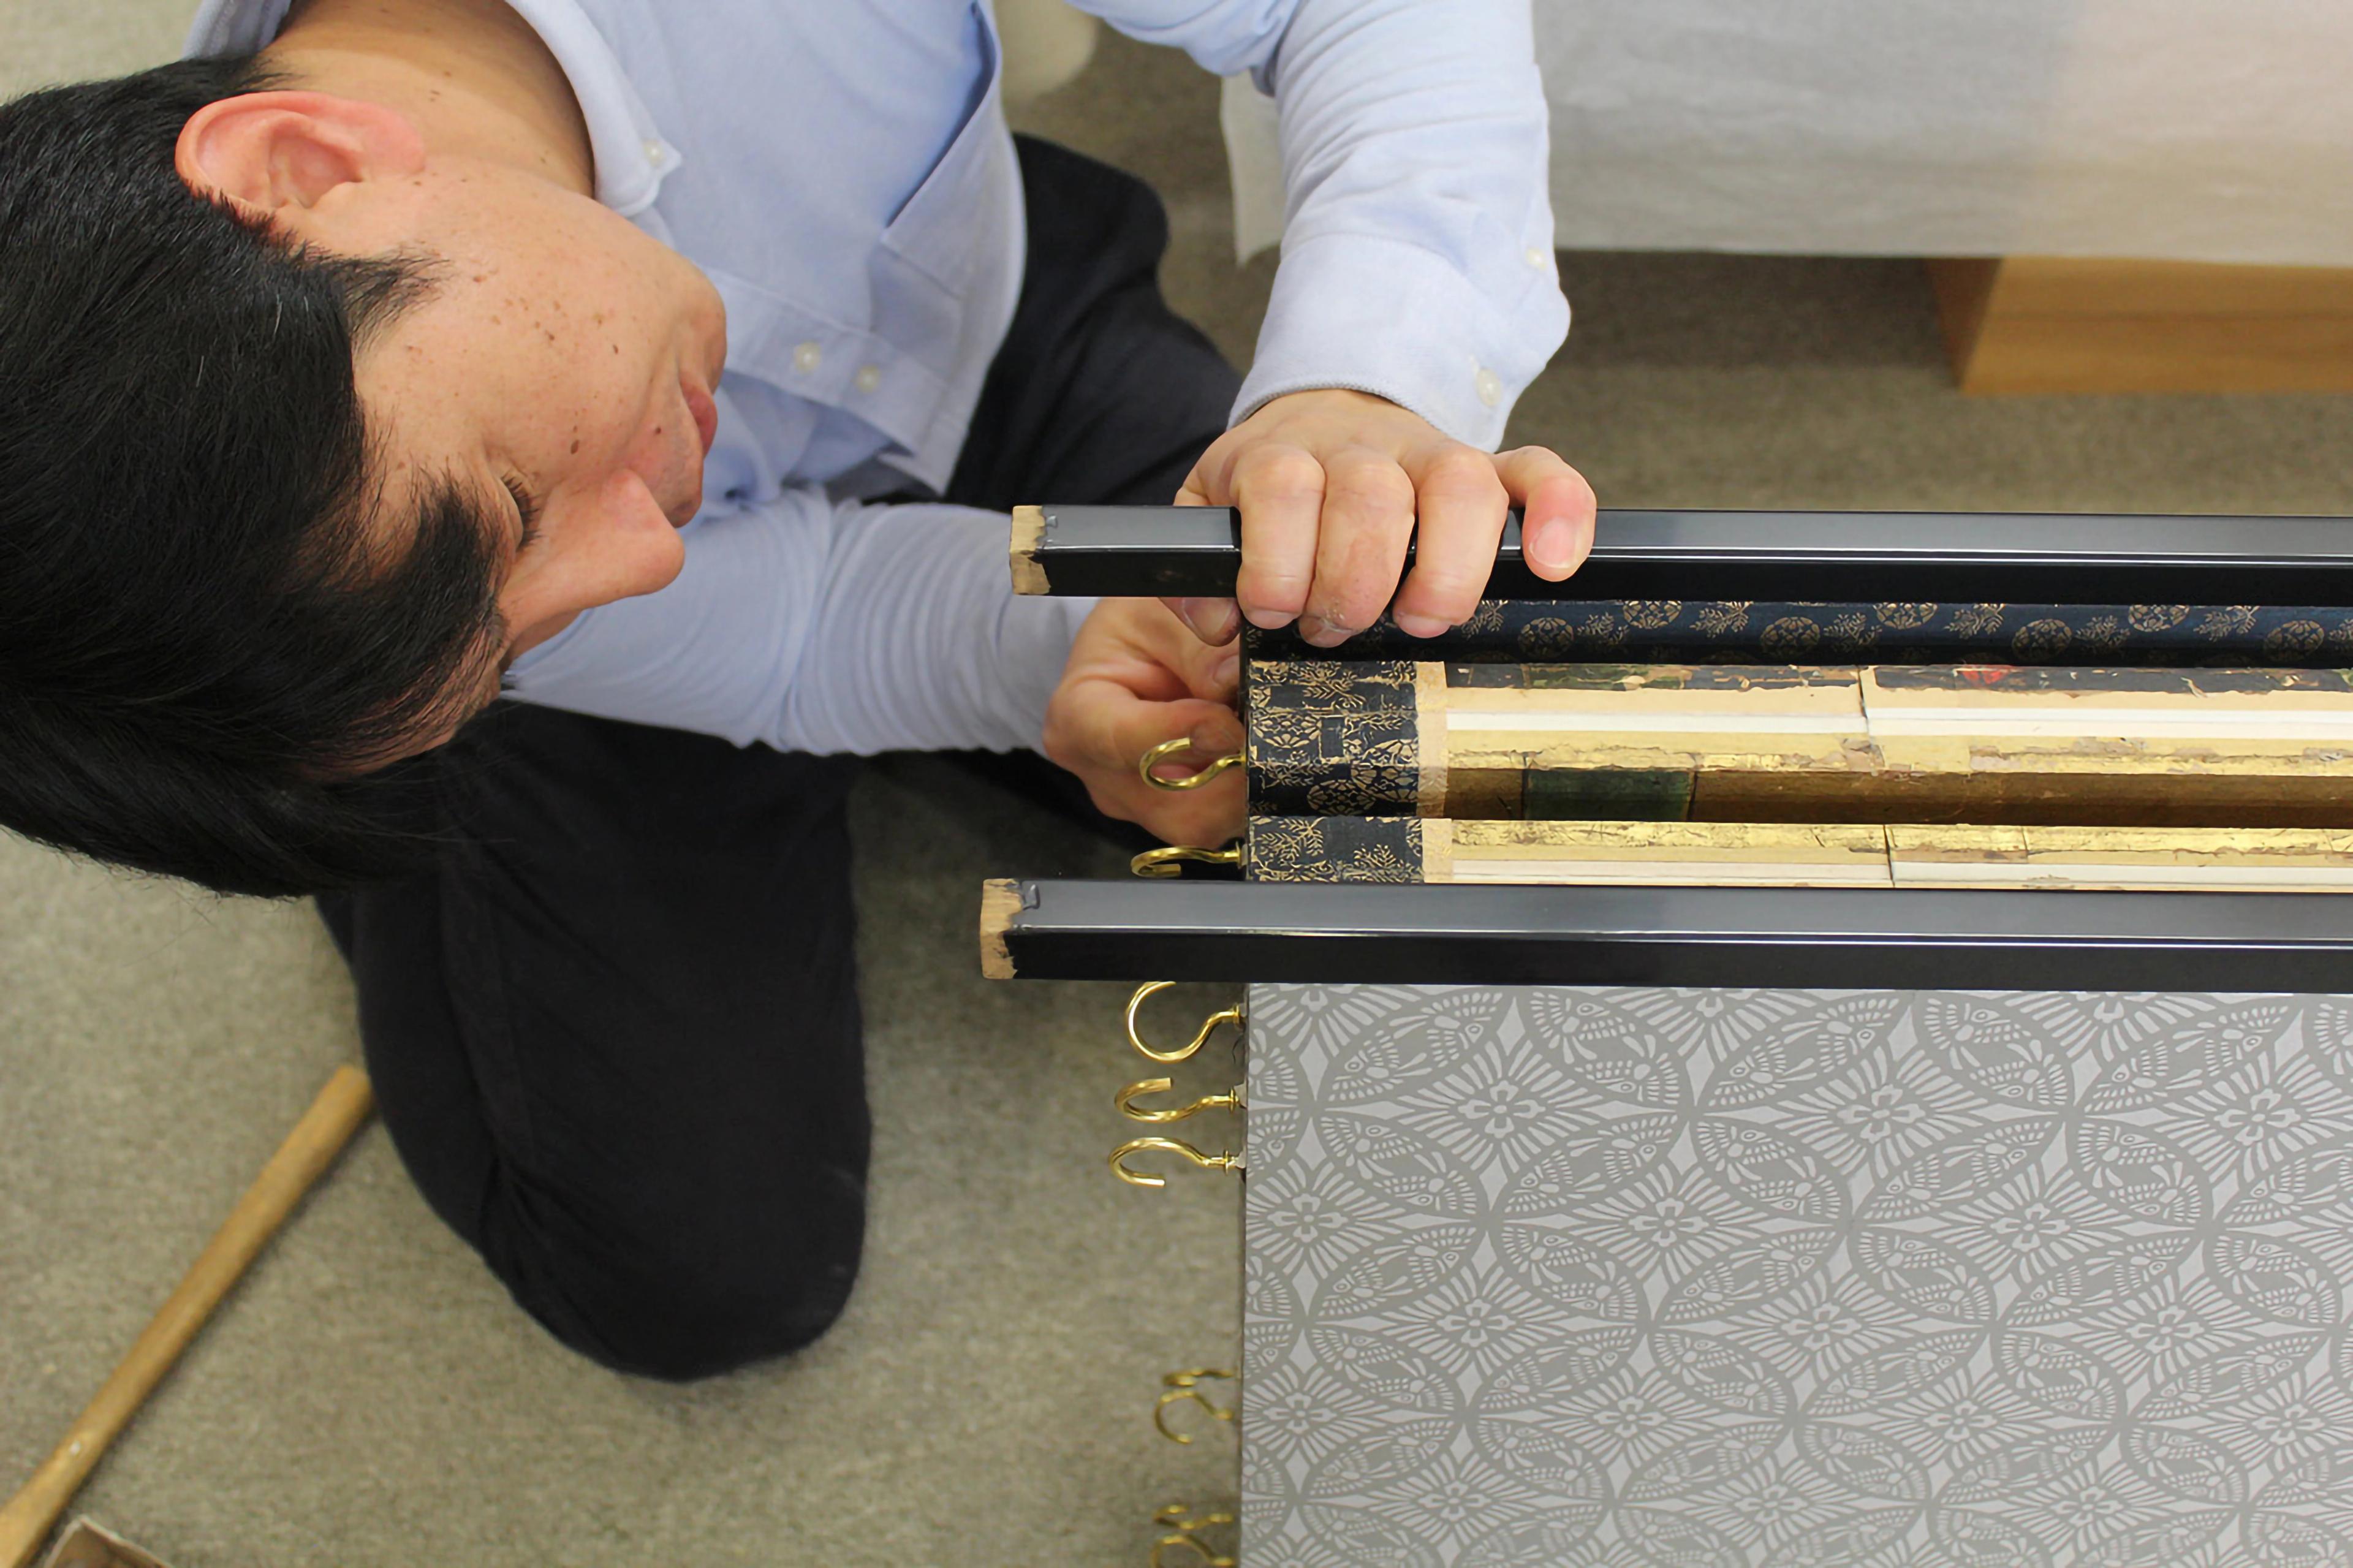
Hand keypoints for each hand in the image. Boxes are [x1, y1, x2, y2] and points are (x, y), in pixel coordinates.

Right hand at [1043, 597, 1245, 845]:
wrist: (1135, 649)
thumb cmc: (1137, 626)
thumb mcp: (1159, 608)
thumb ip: (1196, 637)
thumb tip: (1231, 679)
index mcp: (1076, 716)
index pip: (1122, 742)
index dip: (1183, 734)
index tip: (1227, 718)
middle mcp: (1099, 774)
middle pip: (1171, 806)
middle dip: (1228, 775)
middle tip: (1262, 732)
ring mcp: (1136, 804)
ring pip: (1203, 825)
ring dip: (1243, 786)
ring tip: (1258, 736)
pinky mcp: (1172, 815)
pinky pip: (1218, 822)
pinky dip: (1244, 792)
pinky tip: (1250, 751)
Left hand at [1168, 388, 1596, 646]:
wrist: (1324, 416)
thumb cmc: (1275, 490)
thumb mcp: (1213, 513)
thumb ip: (1198, 566)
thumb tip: (1215, 621)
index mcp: (1286, 455)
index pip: (1283, 487)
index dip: (1276, 560)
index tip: (1271, 610)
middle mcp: (1365, 449)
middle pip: (1371, 496)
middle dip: (1355, 581)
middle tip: (1339, 627)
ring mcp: (1435, 454)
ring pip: (1459, 484)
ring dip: (1445, 567)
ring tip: (1422, 618)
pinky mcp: (1495, 468)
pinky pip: (1541, 472)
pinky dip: (1558, 512)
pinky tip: (1551, 563)